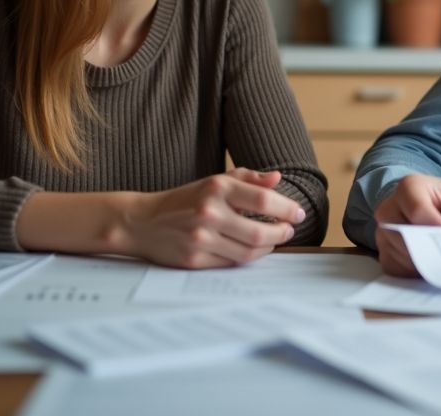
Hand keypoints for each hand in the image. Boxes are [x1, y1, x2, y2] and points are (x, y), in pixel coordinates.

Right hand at [126, 168, 305, 268]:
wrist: (142, 222)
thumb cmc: (184, 200)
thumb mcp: (214, 181)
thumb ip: (247, 178)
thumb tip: (277, 178)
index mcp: (216, 188)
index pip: (263, 199)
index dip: (286, 209)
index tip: (297, 214)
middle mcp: (209, 212)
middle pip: (260, 232)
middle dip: (281, 233)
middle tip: (289, 230)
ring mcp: (201, 238)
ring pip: (249, 252)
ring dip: (268, 248)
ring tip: (273, 240)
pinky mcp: (195, 259)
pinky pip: (231, 263)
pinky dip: (248, 258)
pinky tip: (253, 250)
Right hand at [373, 174, 440, 276]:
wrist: (423, 207)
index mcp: (408, 188)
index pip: (417, 210)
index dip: (434, 225)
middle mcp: (388, 209)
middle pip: (407, 236)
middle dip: (431, 247)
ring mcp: (382, 234)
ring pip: (403, 256)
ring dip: (425, 262)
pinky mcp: (383, 254)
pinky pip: (398, 269)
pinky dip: (416, 272)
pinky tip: (431, 266)